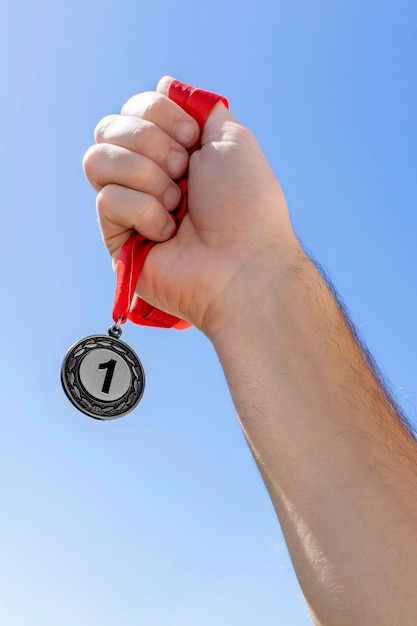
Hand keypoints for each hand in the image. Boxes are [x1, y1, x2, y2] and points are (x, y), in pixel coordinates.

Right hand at [83, 77, 295, 333]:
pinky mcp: (116, 238)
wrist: (244, 260)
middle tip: (185, 172)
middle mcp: (147, 174)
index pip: (134, 108)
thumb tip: (166, 86)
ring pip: (97, 160)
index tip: (193, 140)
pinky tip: (168, 233)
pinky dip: (145, 212)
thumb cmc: (245, 203)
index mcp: (173, 149)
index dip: (159, 114)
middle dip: (151, 143)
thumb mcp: (232, 138)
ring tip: (177, 204)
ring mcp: (129, 206)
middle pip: (108, 128)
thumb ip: (198, 108)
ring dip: (146, 176)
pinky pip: (107, 200)